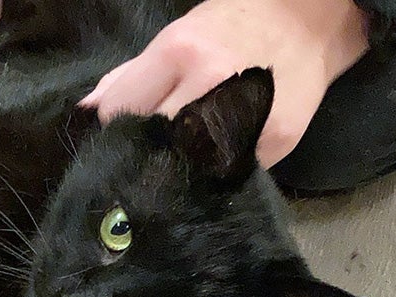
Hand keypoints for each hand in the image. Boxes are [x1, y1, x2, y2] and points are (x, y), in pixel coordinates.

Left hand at [80, 0, 369, 167]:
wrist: (307, 23)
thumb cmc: (231, 26)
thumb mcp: (174, 36)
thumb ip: (129, 77)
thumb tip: (89, 114)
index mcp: (179, 54)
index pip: (119, 113)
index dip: (113, 128)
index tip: (120, 135)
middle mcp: (210, 87)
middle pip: (150, 146)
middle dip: (141, 155)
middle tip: (144, 159)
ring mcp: (245, 119)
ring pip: (188, 170)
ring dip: (177, 171)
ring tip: (179, 162)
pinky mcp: (274, 145)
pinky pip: (228, 175)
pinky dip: (215, 173)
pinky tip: (215, 160)